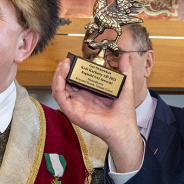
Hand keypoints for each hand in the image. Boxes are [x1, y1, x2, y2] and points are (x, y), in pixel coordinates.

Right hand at [51, 55, 143, 171]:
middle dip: (63, 70)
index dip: (74, 68)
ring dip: (58, 75)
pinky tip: (61, 76)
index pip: (77, 78)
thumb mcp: (124, 86)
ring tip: (63, 65)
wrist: (124, 127)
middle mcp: (81, 98)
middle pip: (65, 82)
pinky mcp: (72, 112)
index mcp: (90, 93)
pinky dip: (57, 85)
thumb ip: (124, 71)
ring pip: (59, 89)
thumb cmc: (124, 112)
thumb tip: (126, 56)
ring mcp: (75, 105)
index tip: (75, 59)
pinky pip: (59, 98)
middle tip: (66, 60)